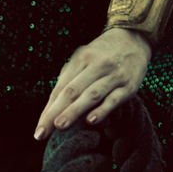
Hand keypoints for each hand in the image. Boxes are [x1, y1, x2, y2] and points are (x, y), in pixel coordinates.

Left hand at [34, 28, 151, 139]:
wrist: (133, 39)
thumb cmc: (102, 54)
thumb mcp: (84, 58)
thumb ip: (70, 78)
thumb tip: (53, 106)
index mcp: (80, 59)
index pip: (61, 88)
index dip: (48, 109)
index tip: (39, 129)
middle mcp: (96, 66)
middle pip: (72, 91)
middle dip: (56, 112)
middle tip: (42, 132)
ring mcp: (113, 75)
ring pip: (91, 95)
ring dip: (74, 111)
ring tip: (60, 126)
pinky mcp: (128, 86)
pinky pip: (113, 99)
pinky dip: (102, 110)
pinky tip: (91, 121)